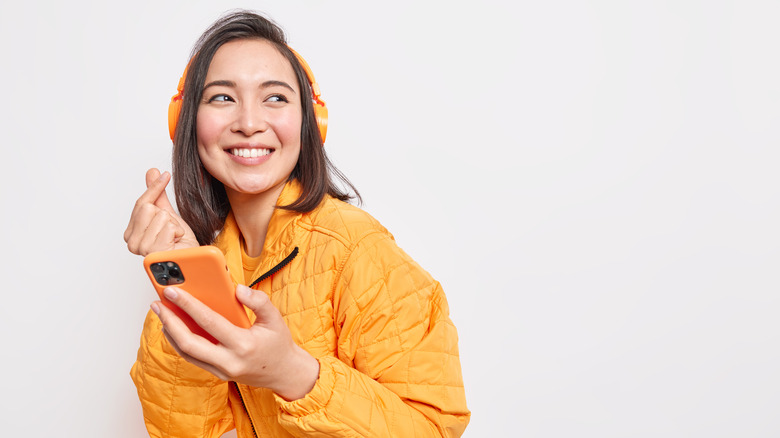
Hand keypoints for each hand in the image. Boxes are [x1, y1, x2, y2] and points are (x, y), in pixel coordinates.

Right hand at [124, 168, 197, 255]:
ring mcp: (142, 249)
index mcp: (131, 233)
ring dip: (174, 226)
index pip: (141, 203)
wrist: (193, 260)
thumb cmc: (179, 243)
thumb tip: (152, 172)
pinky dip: (178, 232)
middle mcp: (132, 243)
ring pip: (161, 216)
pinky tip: (176, 243)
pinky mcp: (154, 253)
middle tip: (172, 230)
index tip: (165, 175)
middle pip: (149, 208)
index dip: (154, 188)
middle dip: (167, 216)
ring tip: (174, 238)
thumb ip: (157, 195)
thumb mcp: (168, 215)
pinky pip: (169, 227)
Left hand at [151, 284, 319, 400]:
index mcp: (243, 345)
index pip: (209, 322)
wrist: (285, 373)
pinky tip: (174, 327)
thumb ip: (258, 301)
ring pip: (186, 353)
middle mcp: (229, 361)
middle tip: (158, 304)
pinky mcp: (217, 374)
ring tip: (162, 313)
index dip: (188, 305)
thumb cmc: (279, 344)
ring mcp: (221, 370)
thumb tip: (237, 289)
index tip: (172, 292)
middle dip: (170, 322)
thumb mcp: (275, 319)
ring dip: (170, 332)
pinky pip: (192, 358)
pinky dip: (179, 341)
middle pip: (188, 343)